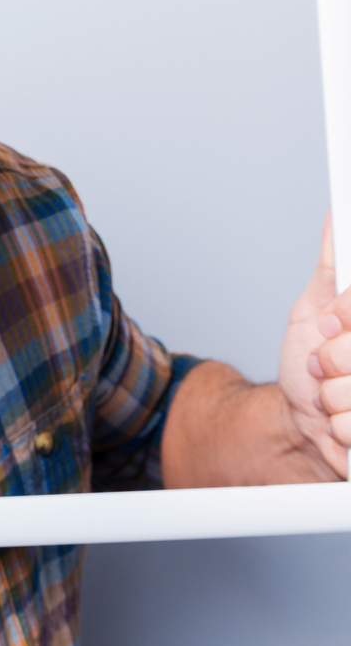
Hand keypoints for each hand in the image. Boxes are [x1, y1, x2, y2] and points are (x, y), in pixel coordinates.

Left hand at [278, 214, 350, 477]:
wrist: (301, 420)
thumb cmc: (311, 363)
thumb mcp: (315, 308)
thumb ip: (331, 269)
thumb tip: (336, 220)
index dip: (343, 316)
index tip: (328, 324)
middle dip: (331, 358)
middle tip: (325, 364)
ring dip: (332, 396)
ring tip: (332, 395)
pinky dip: (339, 425)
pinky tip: (341, 423)